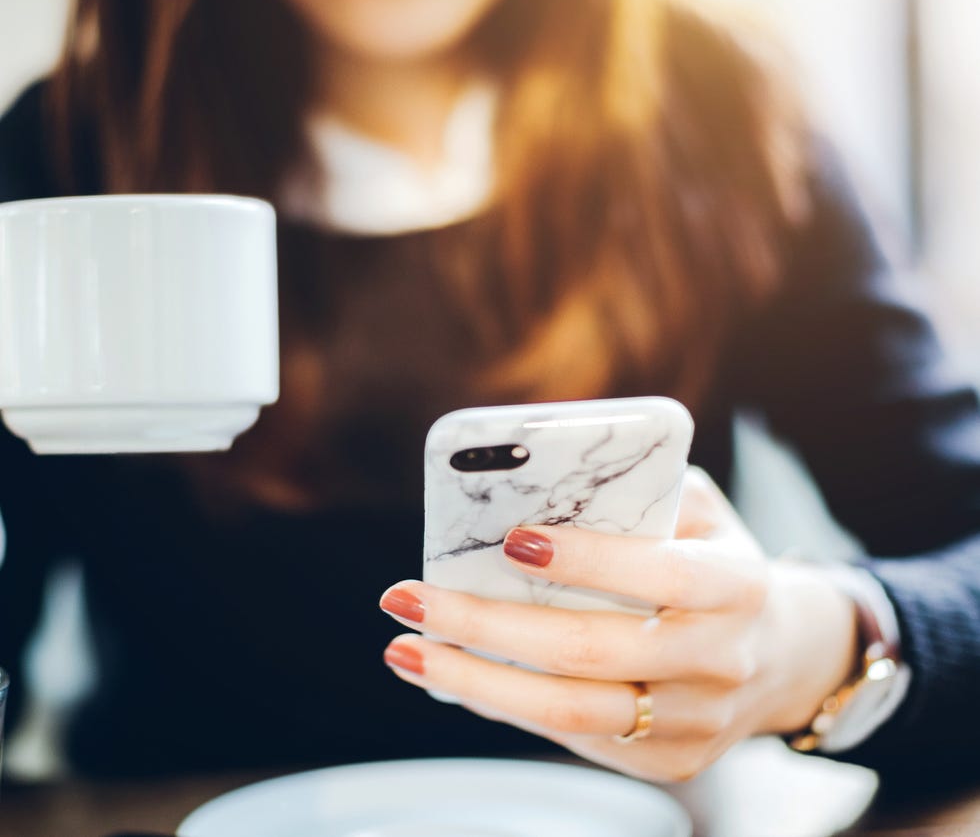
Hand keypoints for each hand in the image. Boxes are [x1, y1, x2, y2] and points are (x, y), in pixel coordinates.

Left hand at [380, 467, 859, 781]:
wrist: (778, 653)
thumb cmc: (714, 561)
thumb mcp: (700, 511)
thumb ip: (641, 491)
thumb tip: (537, 484)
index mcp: (734, 584)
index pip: (656, 571)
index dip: (584, 558)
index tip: (510, 540)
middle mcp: (719, 659)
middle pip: (589, 650)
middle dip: (486, 624)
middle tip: (409, 597)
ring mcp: (696, 722)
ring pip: (569, 711)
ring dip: (474, 681)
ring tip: (405, 648)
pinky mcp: (670, 761)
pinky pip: (574, 737)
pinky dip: (505, 705)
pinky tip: (456, 673)